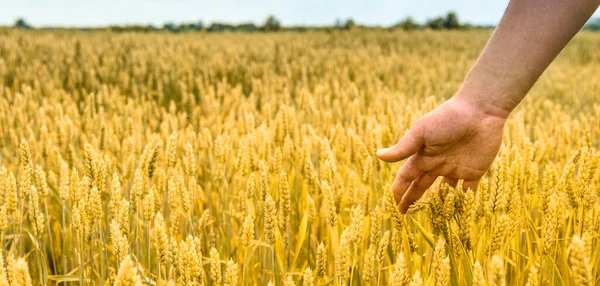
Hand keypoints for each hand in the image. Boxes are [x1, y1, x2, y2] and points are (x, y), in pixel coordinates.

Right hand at [376, 96, 506, 212]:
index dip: (399, 191)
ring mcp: (456, 168)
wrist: (481, 112)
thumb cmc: (447, 119)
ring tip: (430, 216)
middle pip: (421, 186)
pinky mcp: (475, 171)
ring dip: (437, 204)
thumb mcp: (421, 133)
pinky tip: (460, 212)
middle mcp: (437, 164)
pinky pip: (469, 191)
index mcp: (423, 156)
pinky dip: (464, 201)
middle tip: (403, 214)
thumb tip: (378, 156)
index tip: (393, 205)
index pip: (407, 177)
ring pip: (443, 191)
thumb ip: (403, 148)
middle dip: (412, 199)